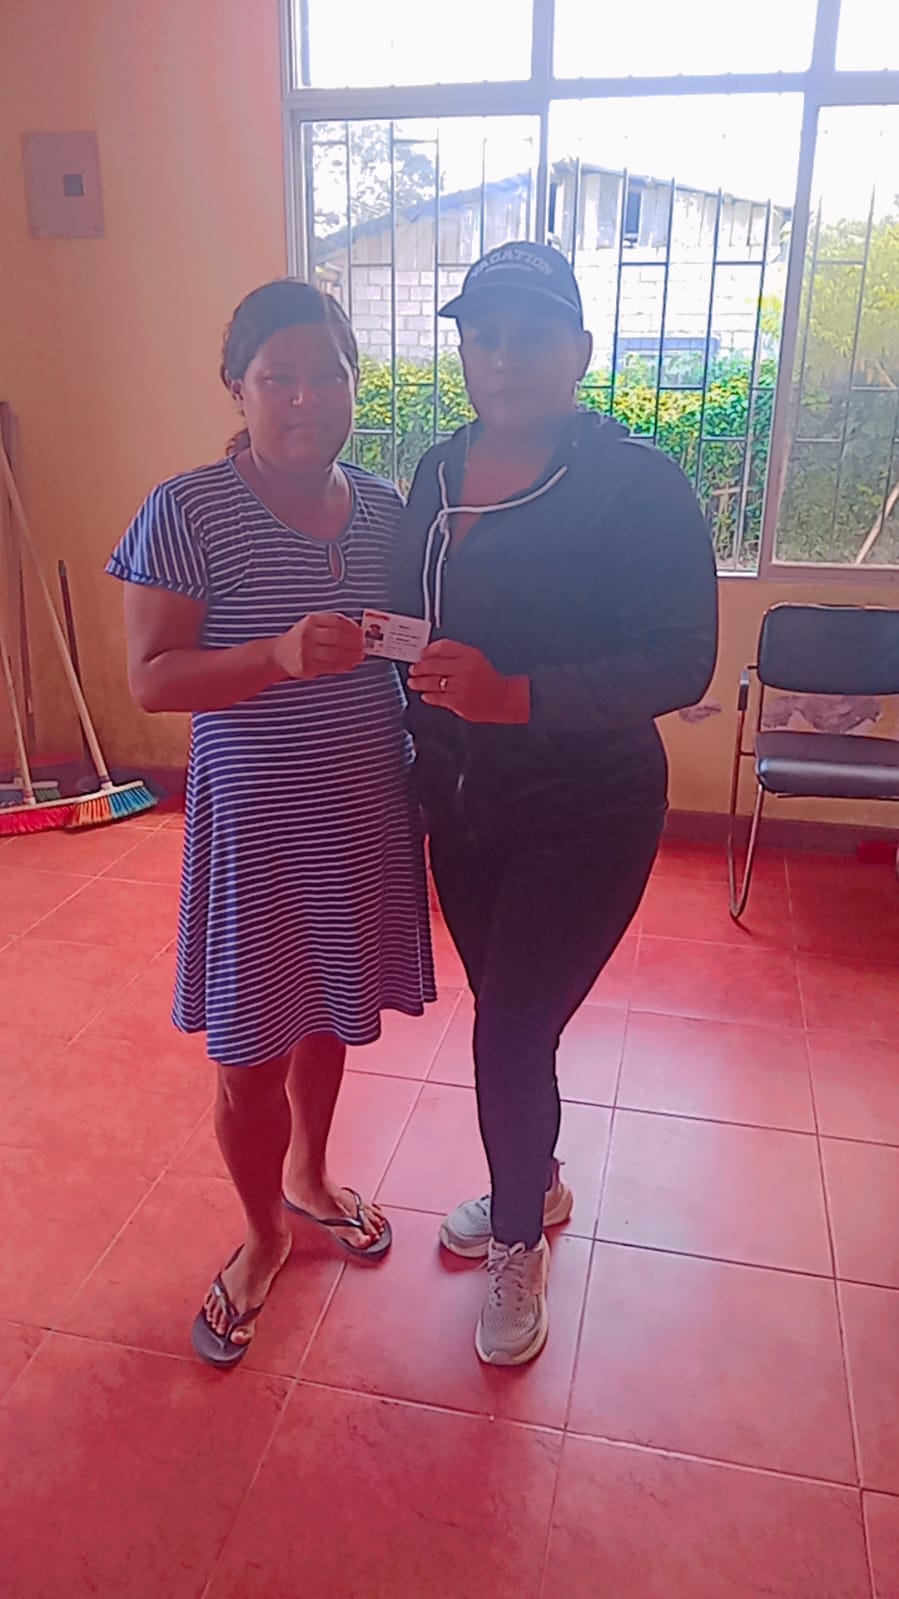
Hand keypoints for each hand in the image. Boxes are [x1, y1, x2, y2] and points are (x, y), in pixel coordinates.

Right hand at [272, 613, 363, 680]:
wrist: (279, 655)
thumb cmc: (300, 639)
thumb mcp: (312, 625)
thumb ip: (332, 625)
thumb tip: (357, 632)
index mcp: (311, 620)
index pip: (337, 621)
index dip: (352, 627)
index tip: (362, 633)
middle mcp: (307, 634)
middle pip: (337, 637)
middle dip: (354, 643)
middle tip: (363, 647)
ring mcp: (306, 651)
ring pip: (335, 653)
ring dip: (351, 656)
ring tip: (360, 657)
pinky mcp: (306, 666)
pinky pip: (330, 666)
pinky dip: (343, 666)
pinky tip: (350, 664)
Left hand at [408, 639, 529, 723]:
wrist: (502, 699)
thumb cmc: (487, 679)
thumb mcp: (475, 658)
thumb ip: (455, 654)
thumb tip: (430, 655)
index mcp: (469, 655)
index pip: (443, 647)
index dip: (429, 650)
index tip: (421, 654)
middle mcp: (465, 669)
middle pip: (433, 664)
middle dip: (419, 667)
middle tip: (413, 669)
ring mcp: (461, 686)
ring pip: (432, 682)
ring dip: (418, 682)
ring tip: (413, 682)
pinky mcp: (458, 702)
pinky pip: (437, 698)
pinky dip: (428, 696)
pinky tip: (424, 695)